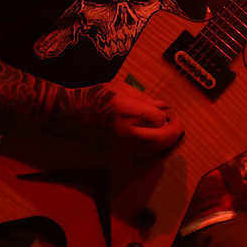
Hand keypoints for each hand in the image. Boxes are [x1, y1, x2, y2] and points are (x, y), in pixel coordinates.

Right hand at [68, 81, 183, 164]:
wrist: (69, 116)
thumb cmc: (95, 97)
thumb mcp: (120, 89)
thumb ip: (144, 99)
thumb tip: (165, 106)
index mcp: (126, 110)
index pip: (158, 119)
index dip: (163, 117)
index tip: (163, 113)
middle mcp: (124, 131)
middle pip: (159, 139)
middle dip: (173, 133)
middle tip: (177, 126)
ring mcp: (118, 146)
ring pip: (151, 151)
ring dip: (163, 143)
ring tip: (166, 133)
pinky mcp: (113, 156)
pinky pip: (138, 155)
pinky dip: (147, 148)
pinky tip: (148, 139)